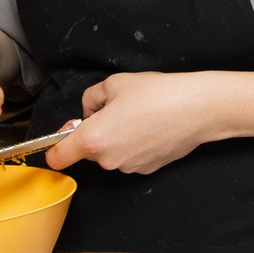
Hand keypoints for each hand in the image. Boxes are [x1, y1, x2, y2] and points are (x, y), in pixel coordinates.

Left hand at [44, 70, 224, 175]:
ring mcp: (128, 167)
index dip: (55, 147)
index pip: (57, 157)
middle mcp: (108, 160)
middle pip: (88, 151)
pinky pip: (130, 157)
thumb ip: (91, 98)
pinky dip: (135, 145)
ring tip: (140, 116)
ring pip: (111, 154)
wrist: (199, 108)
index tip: (63, 136)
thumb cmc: (159, 94)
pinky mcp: (147, 169)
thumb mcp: (115, 83)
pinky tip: (152, 127)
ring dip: (117, 139)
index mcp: (93, 139)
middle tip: (116, 110)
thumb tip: (90, 110)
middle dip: (96, 132)